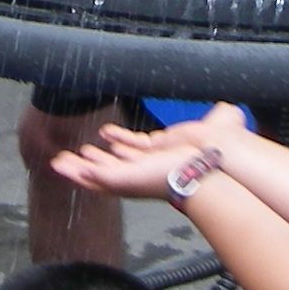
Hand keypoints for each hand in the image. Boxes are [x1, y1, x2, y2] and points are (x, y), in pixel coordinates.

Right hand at [50, 108, 239, 199]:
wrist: (215, 164)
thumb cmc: (218, 154)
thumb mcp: (214, 129)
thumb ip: (218, 118)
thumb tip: (231, 109)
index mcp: (159, 160)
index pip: (133, 155)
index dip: (118, 147)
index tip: (105, 136)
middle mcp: (143, 173)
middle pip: (108, 169)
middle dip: (86, 164)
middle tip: (67, 158)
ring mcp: (132, 179)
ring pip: (96, 176)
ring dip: (76, 170)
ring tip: (57, 164)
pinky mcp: (124, 180)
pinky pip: (96, 177)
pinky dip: (79, 172)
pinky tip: (63, 167)